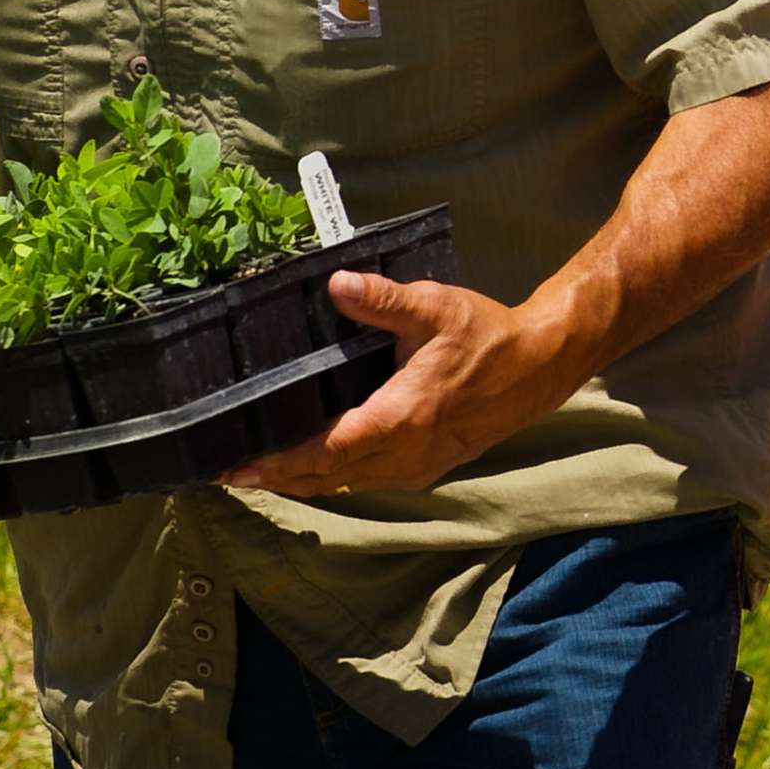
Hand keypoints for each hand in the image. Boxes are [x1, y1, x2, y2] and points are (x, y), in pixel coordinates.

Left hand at [222, 271, 592, 499]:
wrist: (539, 367)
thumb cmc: (487, 336)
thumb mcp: (434, 307)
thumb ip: (382, 298)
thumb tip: (336, 284)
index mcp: (402, 415)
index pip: (327, 450)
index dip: (280, 462)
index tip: (240, 467)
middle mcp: (406, 452)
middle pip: (329, 477)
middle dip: (279, 478)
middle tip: (230, 473)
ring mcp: (418, 465)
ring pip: (349, 484)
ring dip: (305, 481)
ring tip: (262, 473)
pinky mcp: (429, 466)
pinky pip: (370, 481)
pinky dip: (337, 479)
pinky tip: (316, 467)